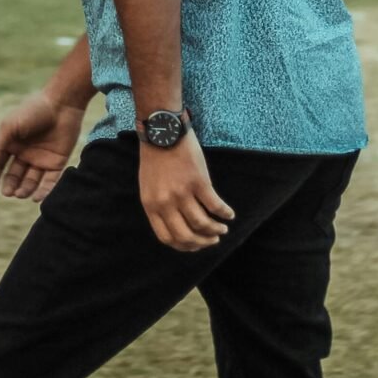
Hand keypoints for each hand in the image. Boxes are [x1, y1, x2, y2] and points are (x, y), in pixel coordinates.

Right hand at [0, 91, 84, 202]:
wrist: (62, 103)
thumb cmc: (33, 111)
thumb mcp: (10, 126)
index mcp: (12, 144)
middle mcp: (26, 153)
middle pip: (14, 176)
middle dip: (10, 186)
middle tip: (9, 192)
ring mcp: (41, 159)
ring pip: (31, 181)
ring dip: (25, 190)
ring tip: (20, 193)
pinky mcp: (57, 162)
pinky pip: (49, 182)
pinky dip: (43, 192)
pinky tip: (36, 197)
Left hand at [138, 129, 234, 253]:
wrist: (162, 130)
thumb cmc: (155, 156)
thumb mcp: (148, 186)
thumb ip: (159, 206)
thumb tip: (176, 225)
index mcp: (151, 206)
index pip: (167, 238)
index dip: (184, 246)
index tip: (195, 245)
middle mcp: (166, 203)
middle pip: (186, 236)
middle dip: (202, 243)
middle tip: (212, 241)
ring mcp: (183, 193)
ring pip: (202, 224)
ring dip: (215, 230)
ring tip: (222, 229)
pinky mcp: (199, 181)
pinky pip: (215, 205)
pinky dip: (224, 213)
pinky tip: (229, 214)